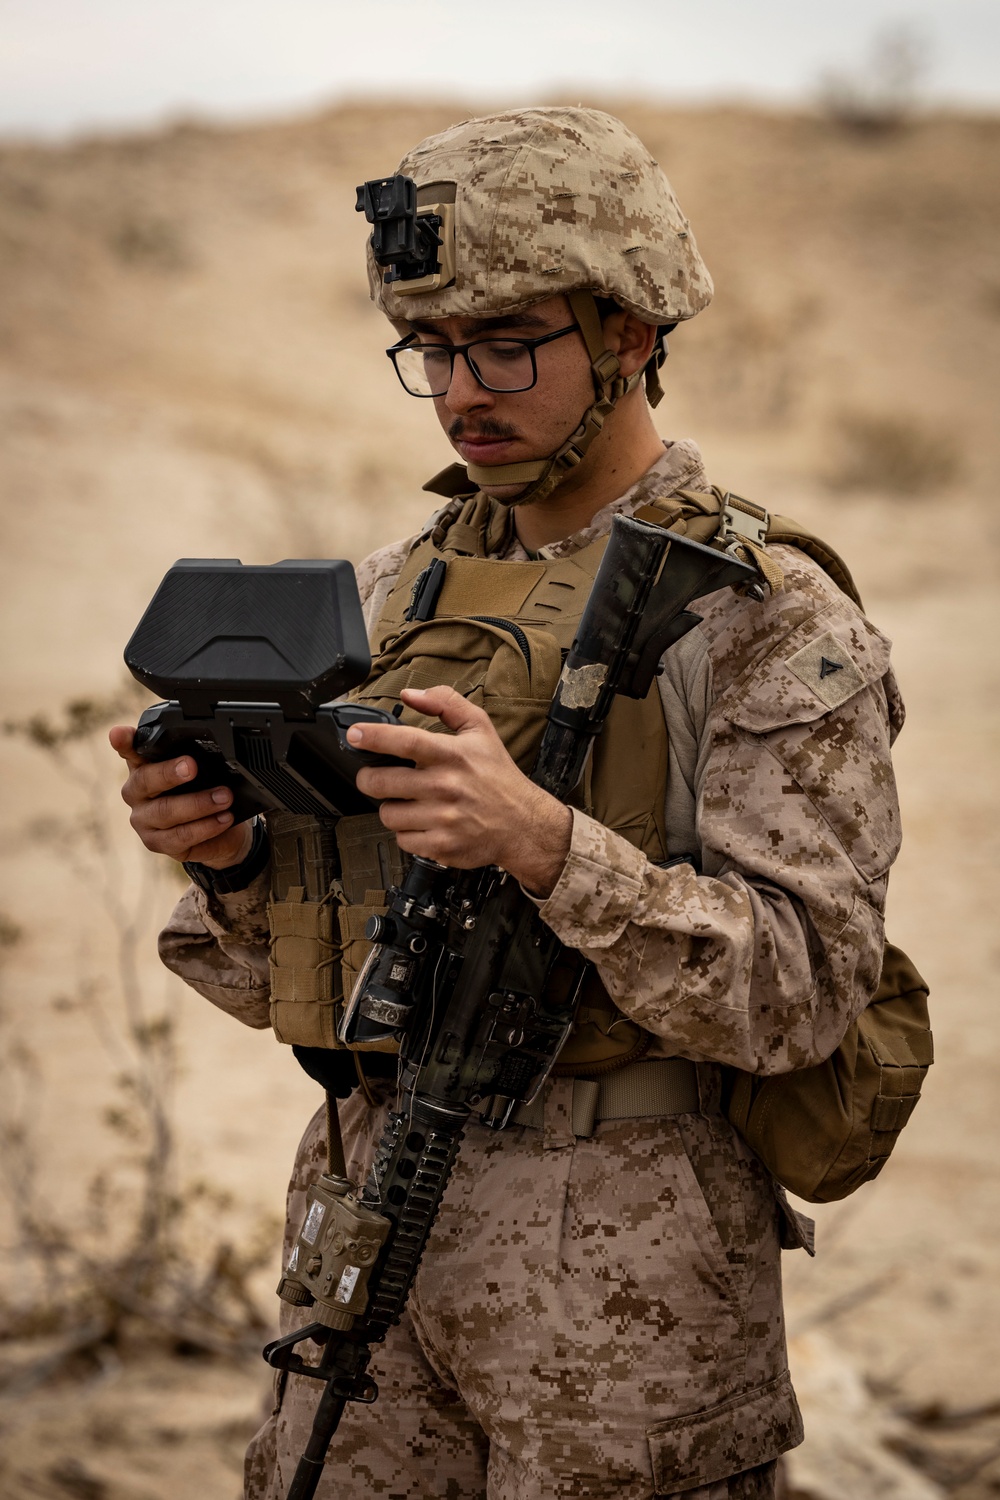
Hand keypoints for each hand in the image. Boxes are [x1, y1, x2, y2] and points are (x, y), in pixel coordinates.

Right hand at [110, 725, 253, 868]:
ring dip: (199, 803)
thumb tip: (212, 746)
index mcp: (143, 765)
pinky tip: (223, 819)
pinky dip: (205, 826)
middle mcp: (136, 791)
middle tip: (192, 767)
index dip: (123, 742)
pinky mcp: (155, 843)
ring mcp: (143, 819)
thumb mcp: (204, 771)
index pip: (129, 750)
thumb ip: (196, 756)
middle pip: (145, 780)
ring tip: (224, 797)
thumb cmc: (203, 792)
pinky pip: (179, 836)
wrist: (220, 832)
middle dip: (169, 773)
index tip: (119, 734)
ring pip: (165, 811)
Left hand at [350, 687, 571, 897]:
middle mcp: (445, 786)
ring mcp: (442, 818)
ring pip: (388, 814)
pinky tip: (423, 823)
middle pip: (381, 782)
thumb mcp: (480, 729)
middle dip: (369, 779)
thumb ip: (446, 704)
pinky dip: (407, 832)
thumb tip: (410, 694)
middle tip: (375, 777)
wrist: (523, 823)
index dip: (373, 737)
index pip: (405, 741)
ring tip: (409, 802)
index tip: (354, 735)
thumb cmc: (498, 776)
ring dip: (392, 808)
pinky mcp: (441, 845)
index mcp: (452, 755)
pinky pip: (402, 839)